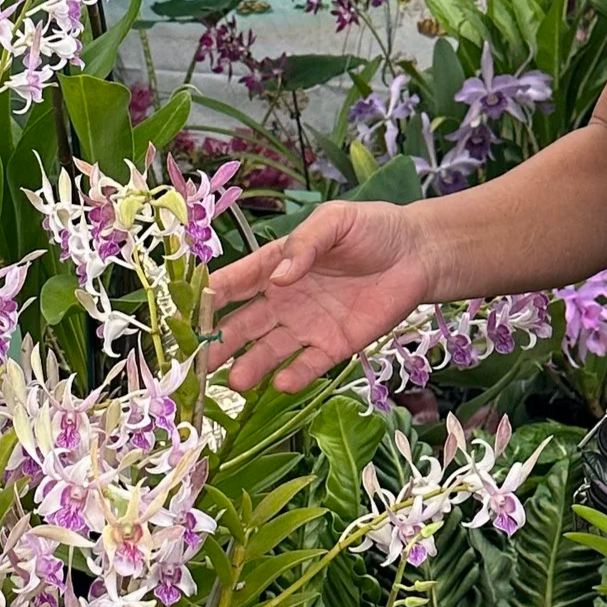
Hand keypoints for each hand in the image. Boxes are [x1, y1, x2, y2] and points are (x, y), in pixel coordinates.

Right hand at [202, 200, 436, 393]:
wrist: (418, 254)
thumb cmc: (372, 229)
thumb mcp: (335, 222)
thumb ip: (305, 245)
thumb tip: (279, 278)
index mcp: (276, 266)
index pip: (236, 283)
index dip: (212, 296)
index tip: (188, 311)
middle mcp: (284, 300)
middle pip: (243, 324)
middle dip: (219, 341)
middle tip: (198, 359)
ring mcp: (307, 326)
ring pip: (269, 350)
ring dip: (251, 365)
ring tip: (236, 381)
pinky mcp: (335, 346)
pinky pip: (309, 365)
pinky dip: (295, 376)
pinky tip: (282, 384)